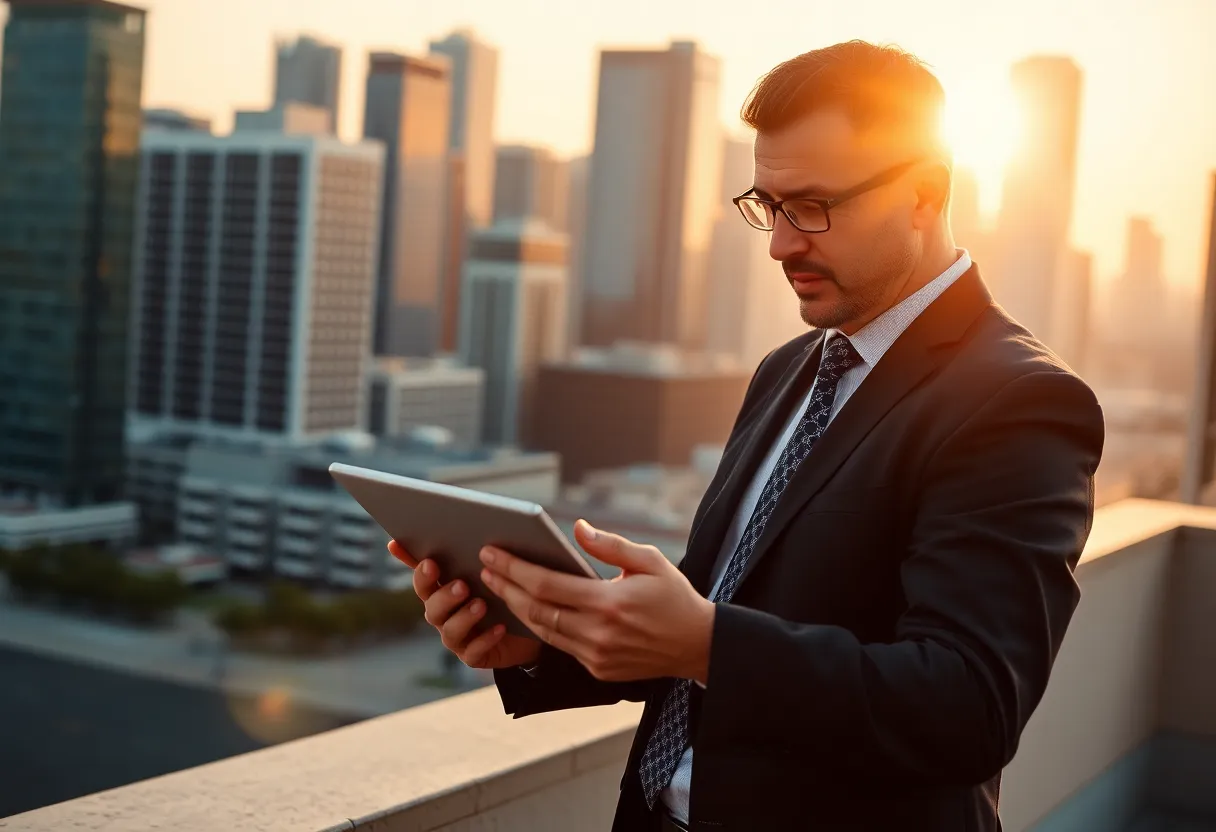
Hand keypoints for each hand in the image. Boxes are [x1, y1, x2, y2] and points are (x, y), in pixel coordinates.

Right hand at [389, 540, 540, 670]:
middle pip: (431, 606)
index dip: (417, 568)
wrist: (529, 627)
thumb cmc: (505, 589)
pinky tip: (500, 628)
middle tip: (462, 584)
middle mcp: (443, 613)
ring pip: (449, 630)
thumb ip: (482, 550)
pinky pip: (473, 652)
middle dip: (444, 595)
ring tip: (481, 604)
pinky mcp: (474, 655)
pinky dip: (485, 639)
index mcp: (443, 587)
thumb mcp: (495, 568)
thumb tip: (477, 520)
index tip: (427, 560)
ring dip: (464, 617)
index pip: (422, 577)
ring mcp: (457, 636)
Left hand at [478, 520, 713, 683]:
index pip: (546, 585)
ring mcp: (596, 656)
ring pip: (543, 631)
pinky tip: (528, 609)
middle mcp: (598, 633)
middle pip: (536, 610)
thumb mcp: (650, 561)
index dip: (514, 568)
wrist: (698, 646)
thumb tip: (577, 528)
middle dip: (506, 587)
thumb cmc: (675, 597)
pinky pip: (560, 645)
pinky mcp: (598, 669)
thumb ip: (610, 545)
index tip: (492, 553)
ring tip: (499, 586)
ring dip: (517, 608)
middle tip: (486, 568)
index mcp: (609, 603)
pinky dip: (541, 626)